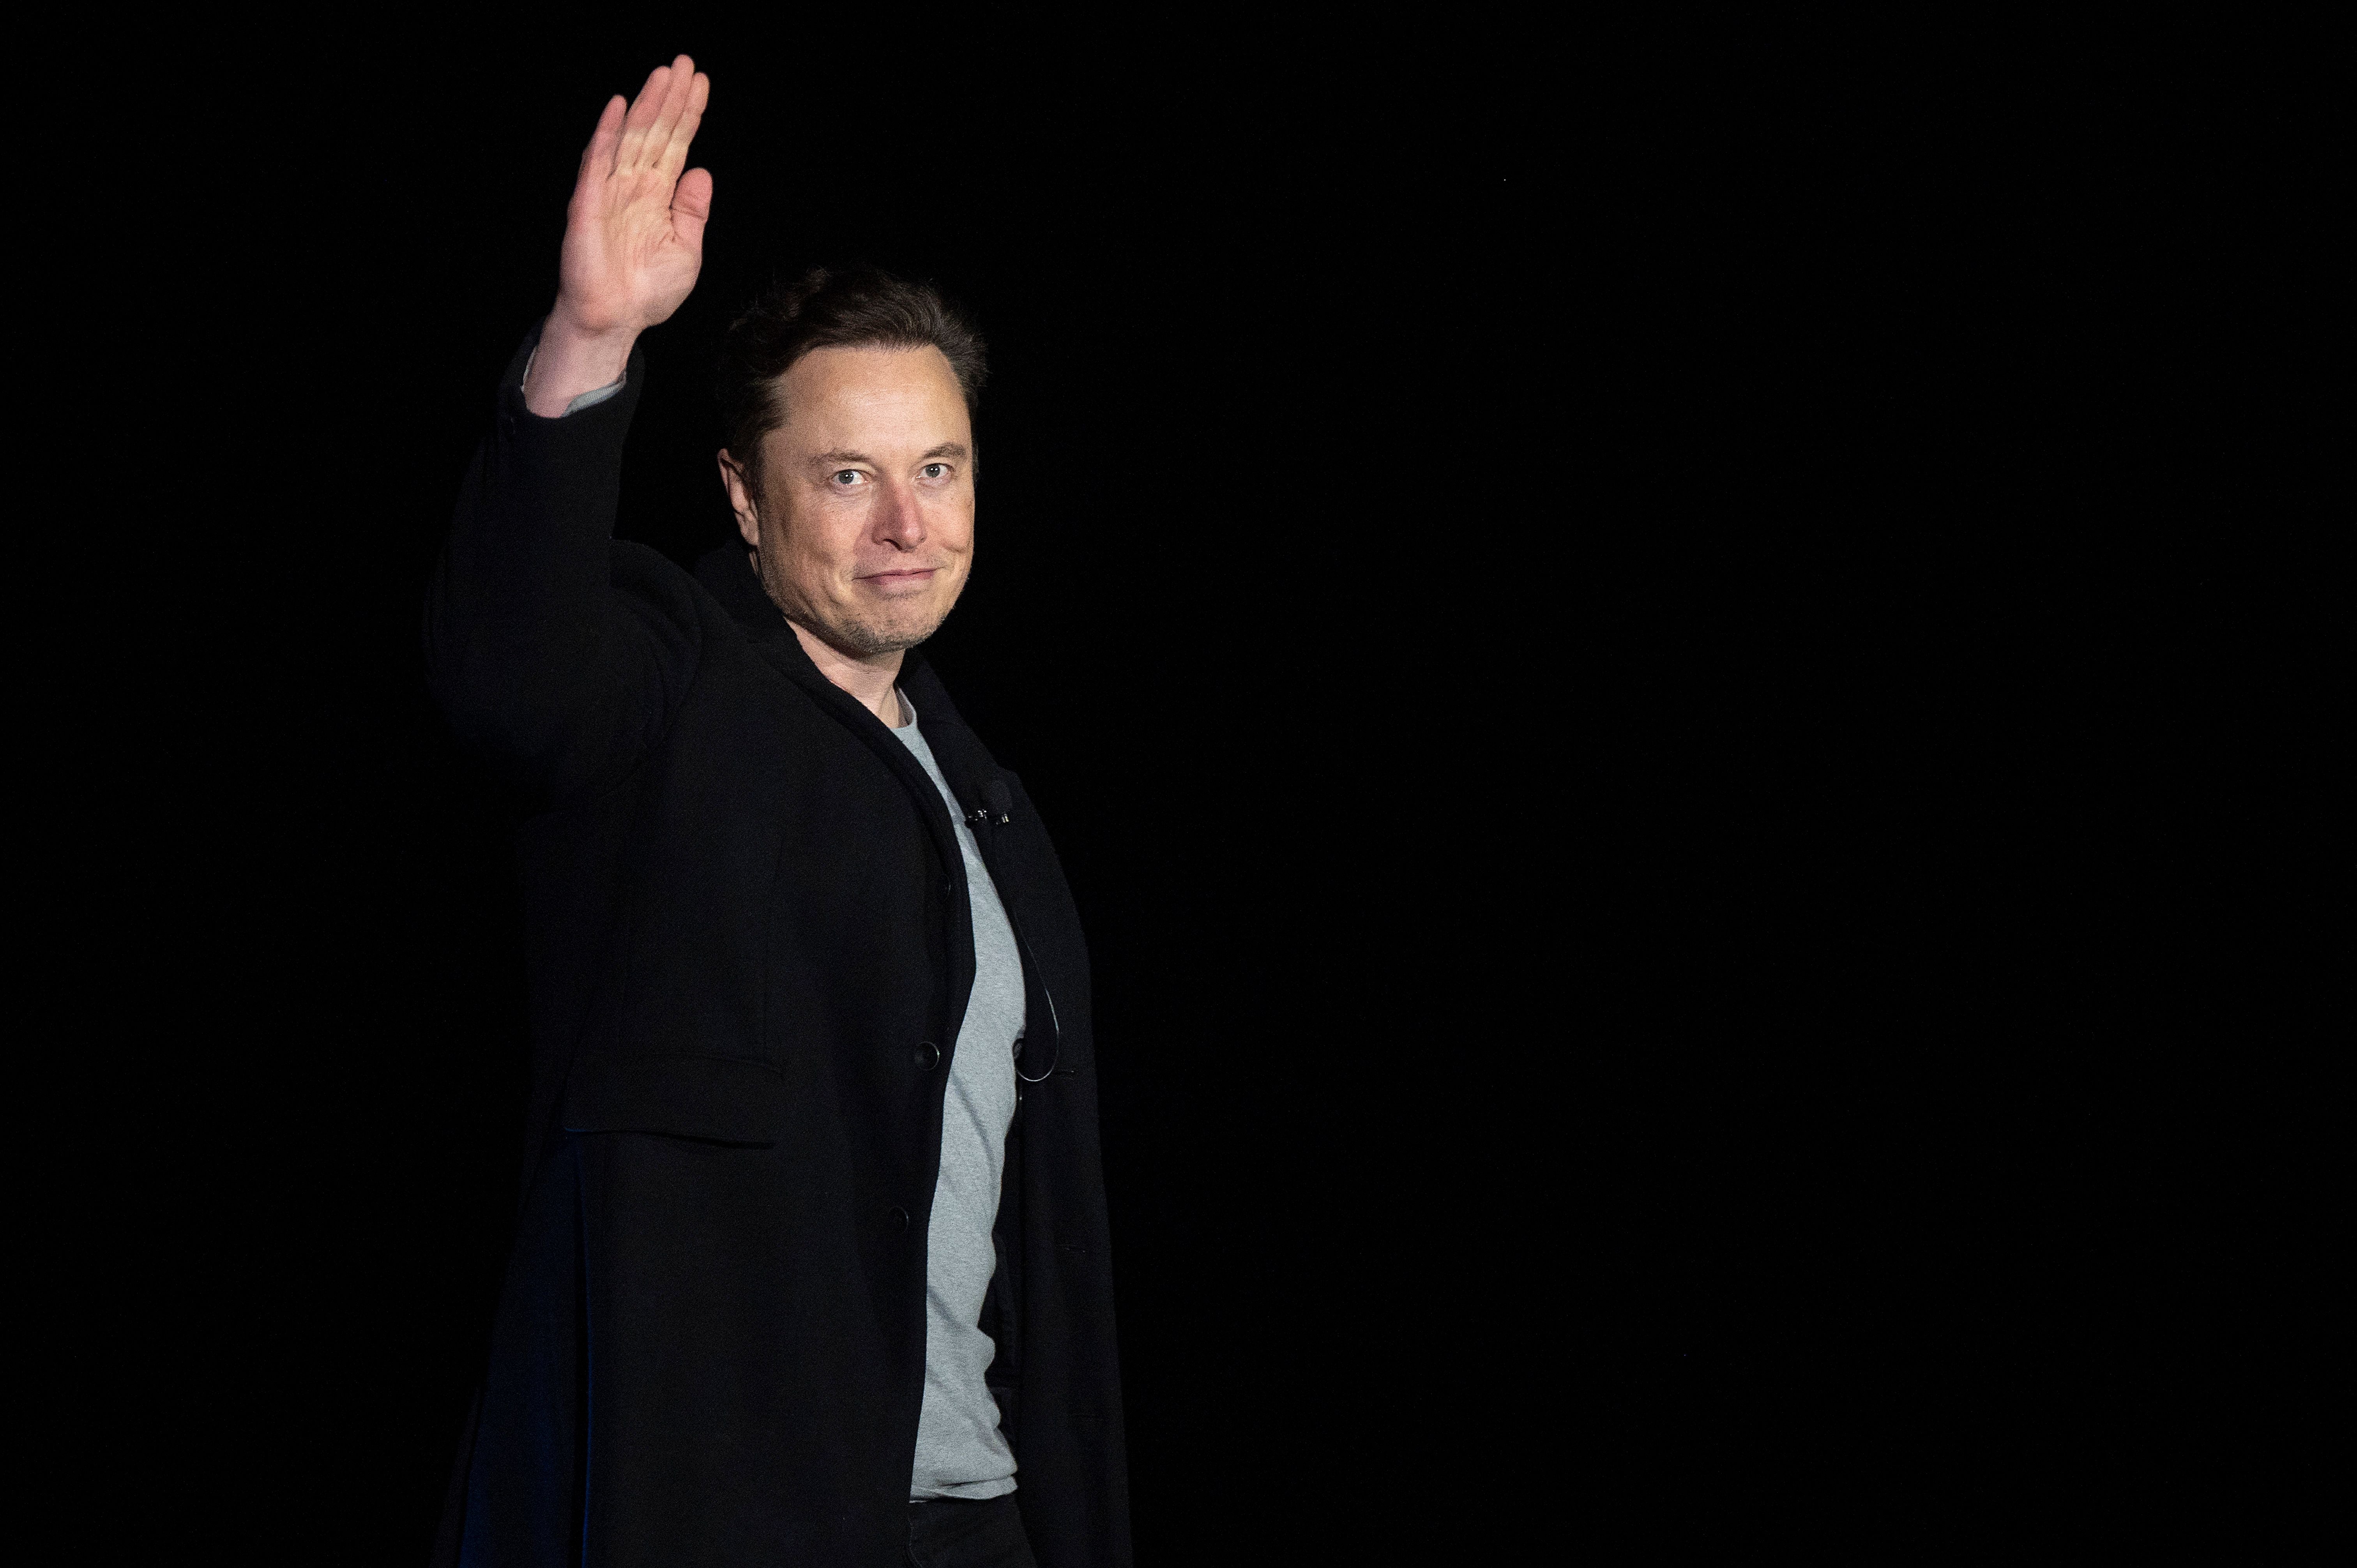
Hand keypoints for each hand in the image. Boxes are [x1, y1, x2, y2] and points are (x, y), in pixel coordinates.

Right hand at [526, 56, 711, 414]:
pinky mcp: (589, 201)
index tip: (700, 84)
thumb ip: (693, 211)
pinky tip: (619, 105)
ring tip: (664, 73)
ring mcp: (610, 190)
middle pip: (655, 131)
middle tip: (685, 63)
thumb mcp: (686, 250)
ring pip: (630, 137)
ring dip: (647, 103)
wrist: (614, 319)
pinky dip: (607, 132)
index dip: (688, 114)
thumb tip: (702, 170)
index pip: (676, 145)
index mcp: (658, 196)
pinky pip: (597, 161)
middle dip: (670, 97)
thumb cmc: (646, 291)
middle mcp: (634, 186)